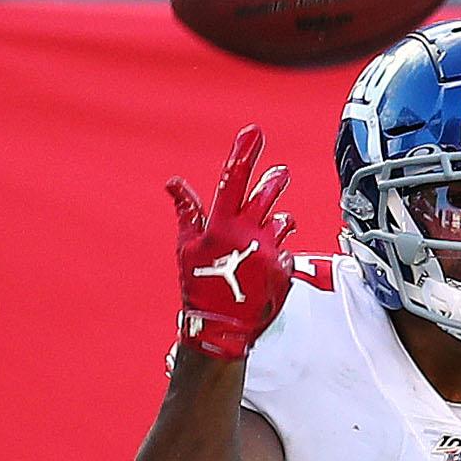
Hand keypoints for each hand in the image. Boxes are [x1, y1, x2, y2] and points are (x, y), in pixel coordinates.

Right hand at [169, 127, 294, 360]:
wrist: (222, 328)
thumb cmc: (200, 286)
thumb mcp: (187, 248)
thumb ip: (187, 212)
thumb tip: (174, 182)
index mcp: (221, 226)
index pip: (233, 180)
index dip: (243, 154)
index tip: (254, 132)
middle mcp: (248, 235)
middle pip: (267, 196)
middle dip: (275, 182)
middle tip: (281, 173)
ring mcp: (269, 253)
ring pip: (282, 222)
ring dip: (282, 219)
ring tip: (281, 221)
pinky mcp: (284, 270)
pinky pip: (286, 251)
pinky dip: (279, 252)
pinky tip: (270, 262)